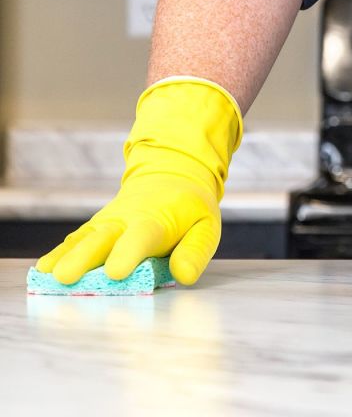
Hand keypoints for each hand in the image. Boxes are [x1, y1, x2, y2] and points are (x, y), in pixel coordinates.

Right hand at [35, 78, 241, 285]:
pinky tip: (43, 269)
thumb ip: (195, 252)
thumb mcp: (205, 227)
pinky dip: (60, 252)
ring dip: (65, 256)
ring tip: (47, 275)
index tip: (116, 272)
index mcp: (156, 221)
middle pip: (102, 239)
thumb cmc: (190, 209)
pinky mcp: (95, 228)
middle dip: (83, 258)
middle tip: (65, 277)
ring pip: (84, 239)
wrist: (171, 177)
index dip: (128, 254)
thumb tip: (185, 276)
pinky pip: (76, 239)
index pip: (140, 237)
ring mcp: (106, 223)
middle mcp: (125, 221)